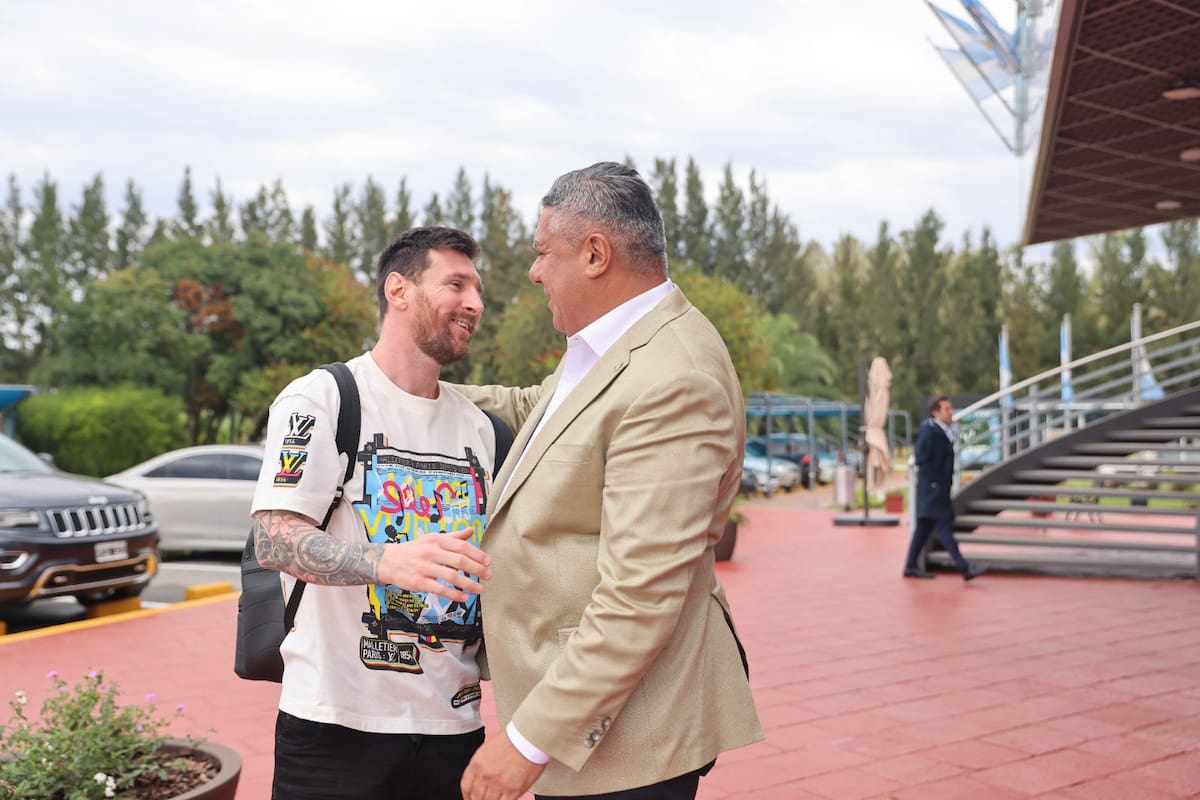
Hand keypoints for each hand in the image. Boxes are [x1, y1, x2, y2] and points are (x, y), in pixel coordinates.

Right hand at [377, 528, 491, 601]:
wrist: (388, 561)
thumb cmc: (413, 550)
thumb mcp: (432, 538)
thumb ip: (452, 536)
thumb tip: (470, 531)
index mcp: (436, 540)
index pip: (462, 546)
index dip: (477, 554)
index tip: (488, 562)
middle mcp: (431, 552)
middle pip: (459, 561)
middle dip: (476, 569)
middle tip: (488, 575)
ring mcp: (424, 567)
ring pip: (451, 576)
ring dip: (468, 583)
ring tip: (479, 589)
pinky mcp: (419, 582)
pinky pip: (439, 589)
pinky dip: (453, 594)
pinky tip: (463, 597)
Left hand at [461, 732, 545, 799]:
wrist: (528, 738)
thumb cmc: (513, 739)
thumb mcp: (488, 748)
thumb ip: (482, 765)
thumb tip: (481, 778)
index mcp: (477, 764)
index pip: (466, 786)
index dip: (467, 796)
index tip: (470, 798)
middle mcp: (485, 775)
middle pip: (477, 797)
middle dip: (479, 799)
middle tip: (484, 798)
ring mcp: (498, 784)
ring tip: (497, 797)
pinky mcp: (513, 790)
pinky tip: (507, 798)